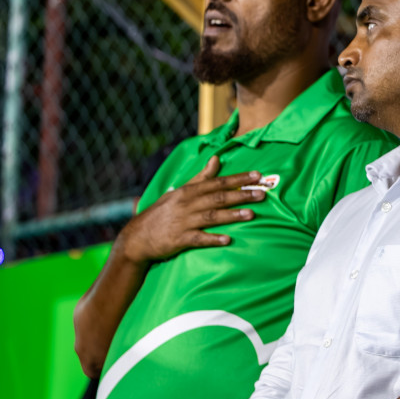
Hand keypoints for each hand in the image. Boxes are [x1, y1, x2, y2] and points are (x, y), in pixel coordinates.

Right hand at [119, 157, 266, 264]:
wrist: (137, 237)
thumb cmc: (163, 212)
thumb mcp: (180, 191)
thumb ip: (201, 177)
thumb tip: (217, 158)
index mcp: (189, 191)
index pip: (217, 182)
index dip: (238, 179)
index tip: (257, 175)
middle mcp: (187, 204)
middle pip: (218, 198)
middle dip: (241, 195)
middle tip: (262, 194)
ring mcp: (183, 222)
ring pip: (211, 216)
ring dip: (232, 215)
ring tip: (251, 214)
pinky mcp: (179, 239)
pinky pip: (198, 238)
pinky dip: (212, 239)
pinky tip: (227, 239)